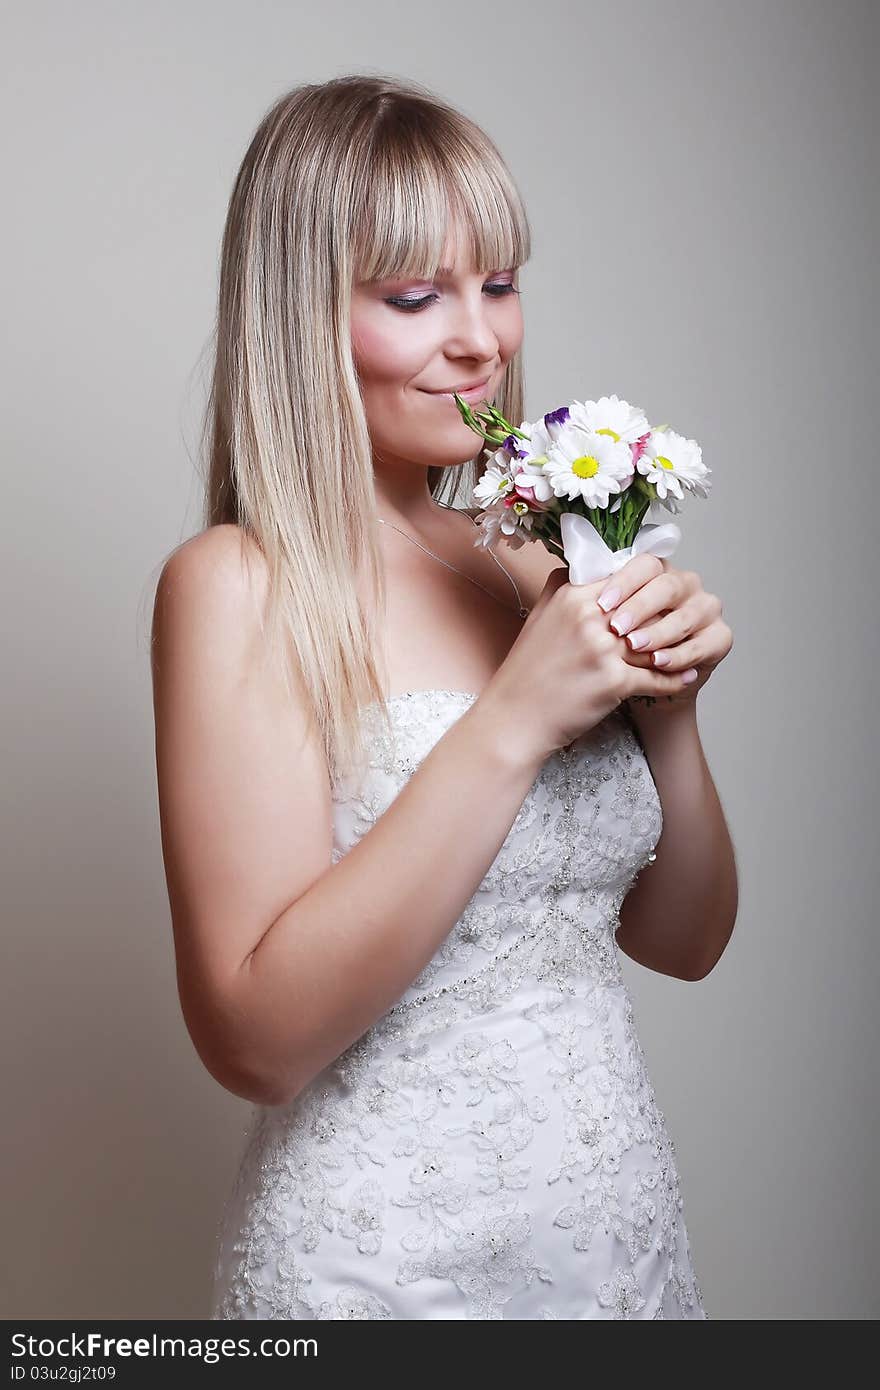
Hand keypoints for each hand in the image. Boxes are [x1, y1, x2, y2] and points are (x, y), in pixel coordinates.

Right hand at [479, 566, 708, 760]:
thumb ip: (563, 587)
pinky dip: (675, 679)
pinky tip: (688, 678)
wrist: (515, 717)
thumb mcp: (540, 616)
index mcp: (572, 596)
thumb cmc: (527, 671)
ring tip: (693, 649)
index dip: (648, 586)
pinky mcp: (613, 681)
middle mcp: (588, 617)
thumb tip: (584, 564)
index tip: (663, 595)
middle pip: (647, 606)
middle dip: (668, 615)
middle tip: (687, 621)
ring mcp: (602, 649)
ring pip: (655, 640)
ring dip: (677, 648)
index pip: (626, 576)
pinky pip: (656, 677)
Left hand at [596, 556, 732, 711]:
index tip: (602, 604)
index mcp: (655, 572)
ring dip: (660, 632)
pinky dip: (680, 655)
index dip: (624, 582)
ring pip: (687, 614)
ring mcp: (706, 609)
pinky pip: (703, 644)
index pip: (644, 565)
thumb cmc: (612, 649)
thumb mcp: (595, 621)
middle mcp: (685, 584)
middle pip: (668, 585)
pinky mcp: (719, 637)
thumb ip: (589, 593)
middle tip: (617, 628)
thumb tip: (570, 573)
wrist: (635, 685)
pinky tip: (659, 663)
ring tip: (636, 647)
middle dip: (641, 607)